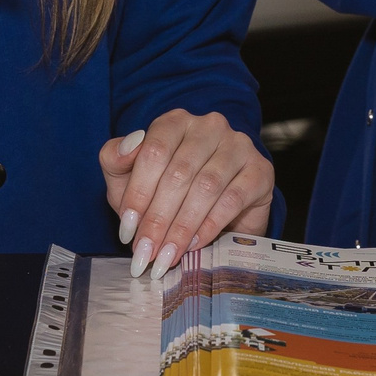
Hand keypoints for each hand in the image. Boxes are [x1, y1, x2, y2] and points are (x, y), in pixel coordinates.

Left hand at [99, 109, 273, 277]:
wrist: (214, 210)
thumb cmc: (165, 190)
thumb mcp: (129, 177)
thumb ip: (115, 160)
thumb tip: (125, 150)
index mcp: (176, 122)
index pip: (154, 151)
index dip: (139, 193)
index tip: (127, 229)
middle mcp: (210, 126)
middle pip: (180, 172)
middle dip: (158, 218)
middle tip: (145, 251)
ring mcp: (239, 146)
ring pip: (206, 186)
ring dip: (182, 226)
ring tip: (166, 254)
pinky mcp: (260, 170)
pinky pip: (233, 198)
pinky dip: (210, 225)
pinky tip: (193, 244)